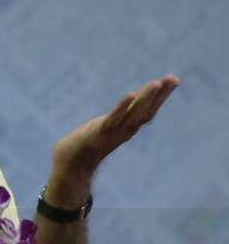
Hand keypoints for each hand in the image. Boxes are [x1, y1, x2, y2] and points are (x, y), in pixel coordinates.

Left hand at [47, 75, 178, 204]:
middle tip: (173, 78)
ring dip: (145, 99)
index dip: (161, 96)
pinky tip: (131, 94)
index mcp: (128, 127)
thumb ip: (115, 119)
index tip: (173, 79)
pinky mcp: (98, 133)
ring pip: (133, 114)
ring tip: (156, 83)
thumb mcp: (104, 126)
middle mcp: (125, 130)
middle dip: (160, 95)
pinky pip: (113, 119)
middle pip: (146, 111)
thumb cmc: (87, 143)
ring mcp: (113, 133)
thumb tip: (124, 105)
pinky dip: (122, 107)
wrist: (71, 165)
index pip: (148, 109)